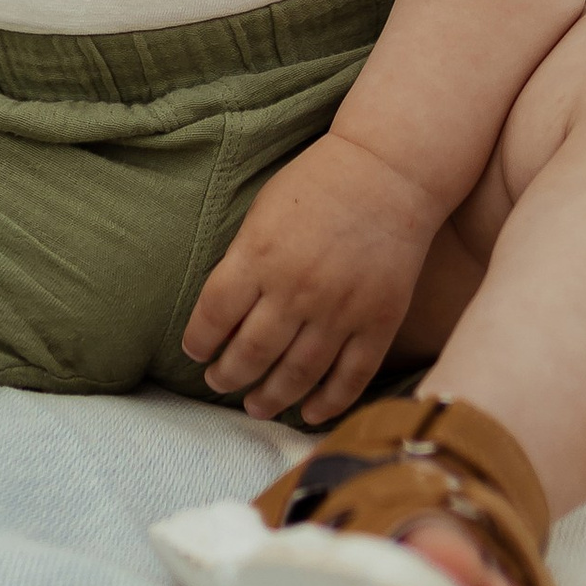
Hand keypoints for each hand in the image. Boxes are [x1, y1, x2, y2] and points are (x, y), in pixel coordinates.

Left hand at [182, 133, 443, 425]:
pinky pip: (350, 377)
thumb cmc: (318, 184)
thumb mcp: (263, 211)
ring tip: (255, 405)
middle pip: (251, 353)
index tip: (196, 352)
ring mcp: (340, 310)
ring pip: (297, 375)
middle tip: (219, 383)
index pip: (214, 316)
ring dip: (270, 397)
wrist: (389, 172)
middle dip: (228, 376)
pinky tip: (309, 413)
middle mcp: (296, 289)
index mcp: (259, 256)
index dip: (199, 341)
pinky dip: (328, 403)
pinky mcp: (378, 322)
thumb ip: (244, 261)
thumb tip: (226, 316)